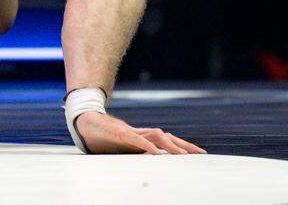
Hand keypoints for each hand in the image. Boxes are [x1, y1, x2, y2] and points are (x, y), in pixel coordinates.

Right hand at [74, 112, 205, 154]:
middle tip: (202, 154)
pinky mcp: (121, 134)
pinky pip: (138, 140)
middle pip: (168, 137)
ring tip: (184, 156)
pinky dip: (148, 147)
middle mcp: (140, 134)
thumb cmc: (102, 137)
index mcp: (142, 138)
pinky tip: (158, 154)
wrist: (85, 122)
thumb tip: (149, 165)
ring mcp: (131, 133)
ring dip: (171, 146)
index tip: (197, 155)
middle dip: (185, 146)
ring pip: (157, 137)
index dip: (182, 146)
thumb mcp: (121, 149)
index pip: (166, 141)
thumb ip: (135, 154)